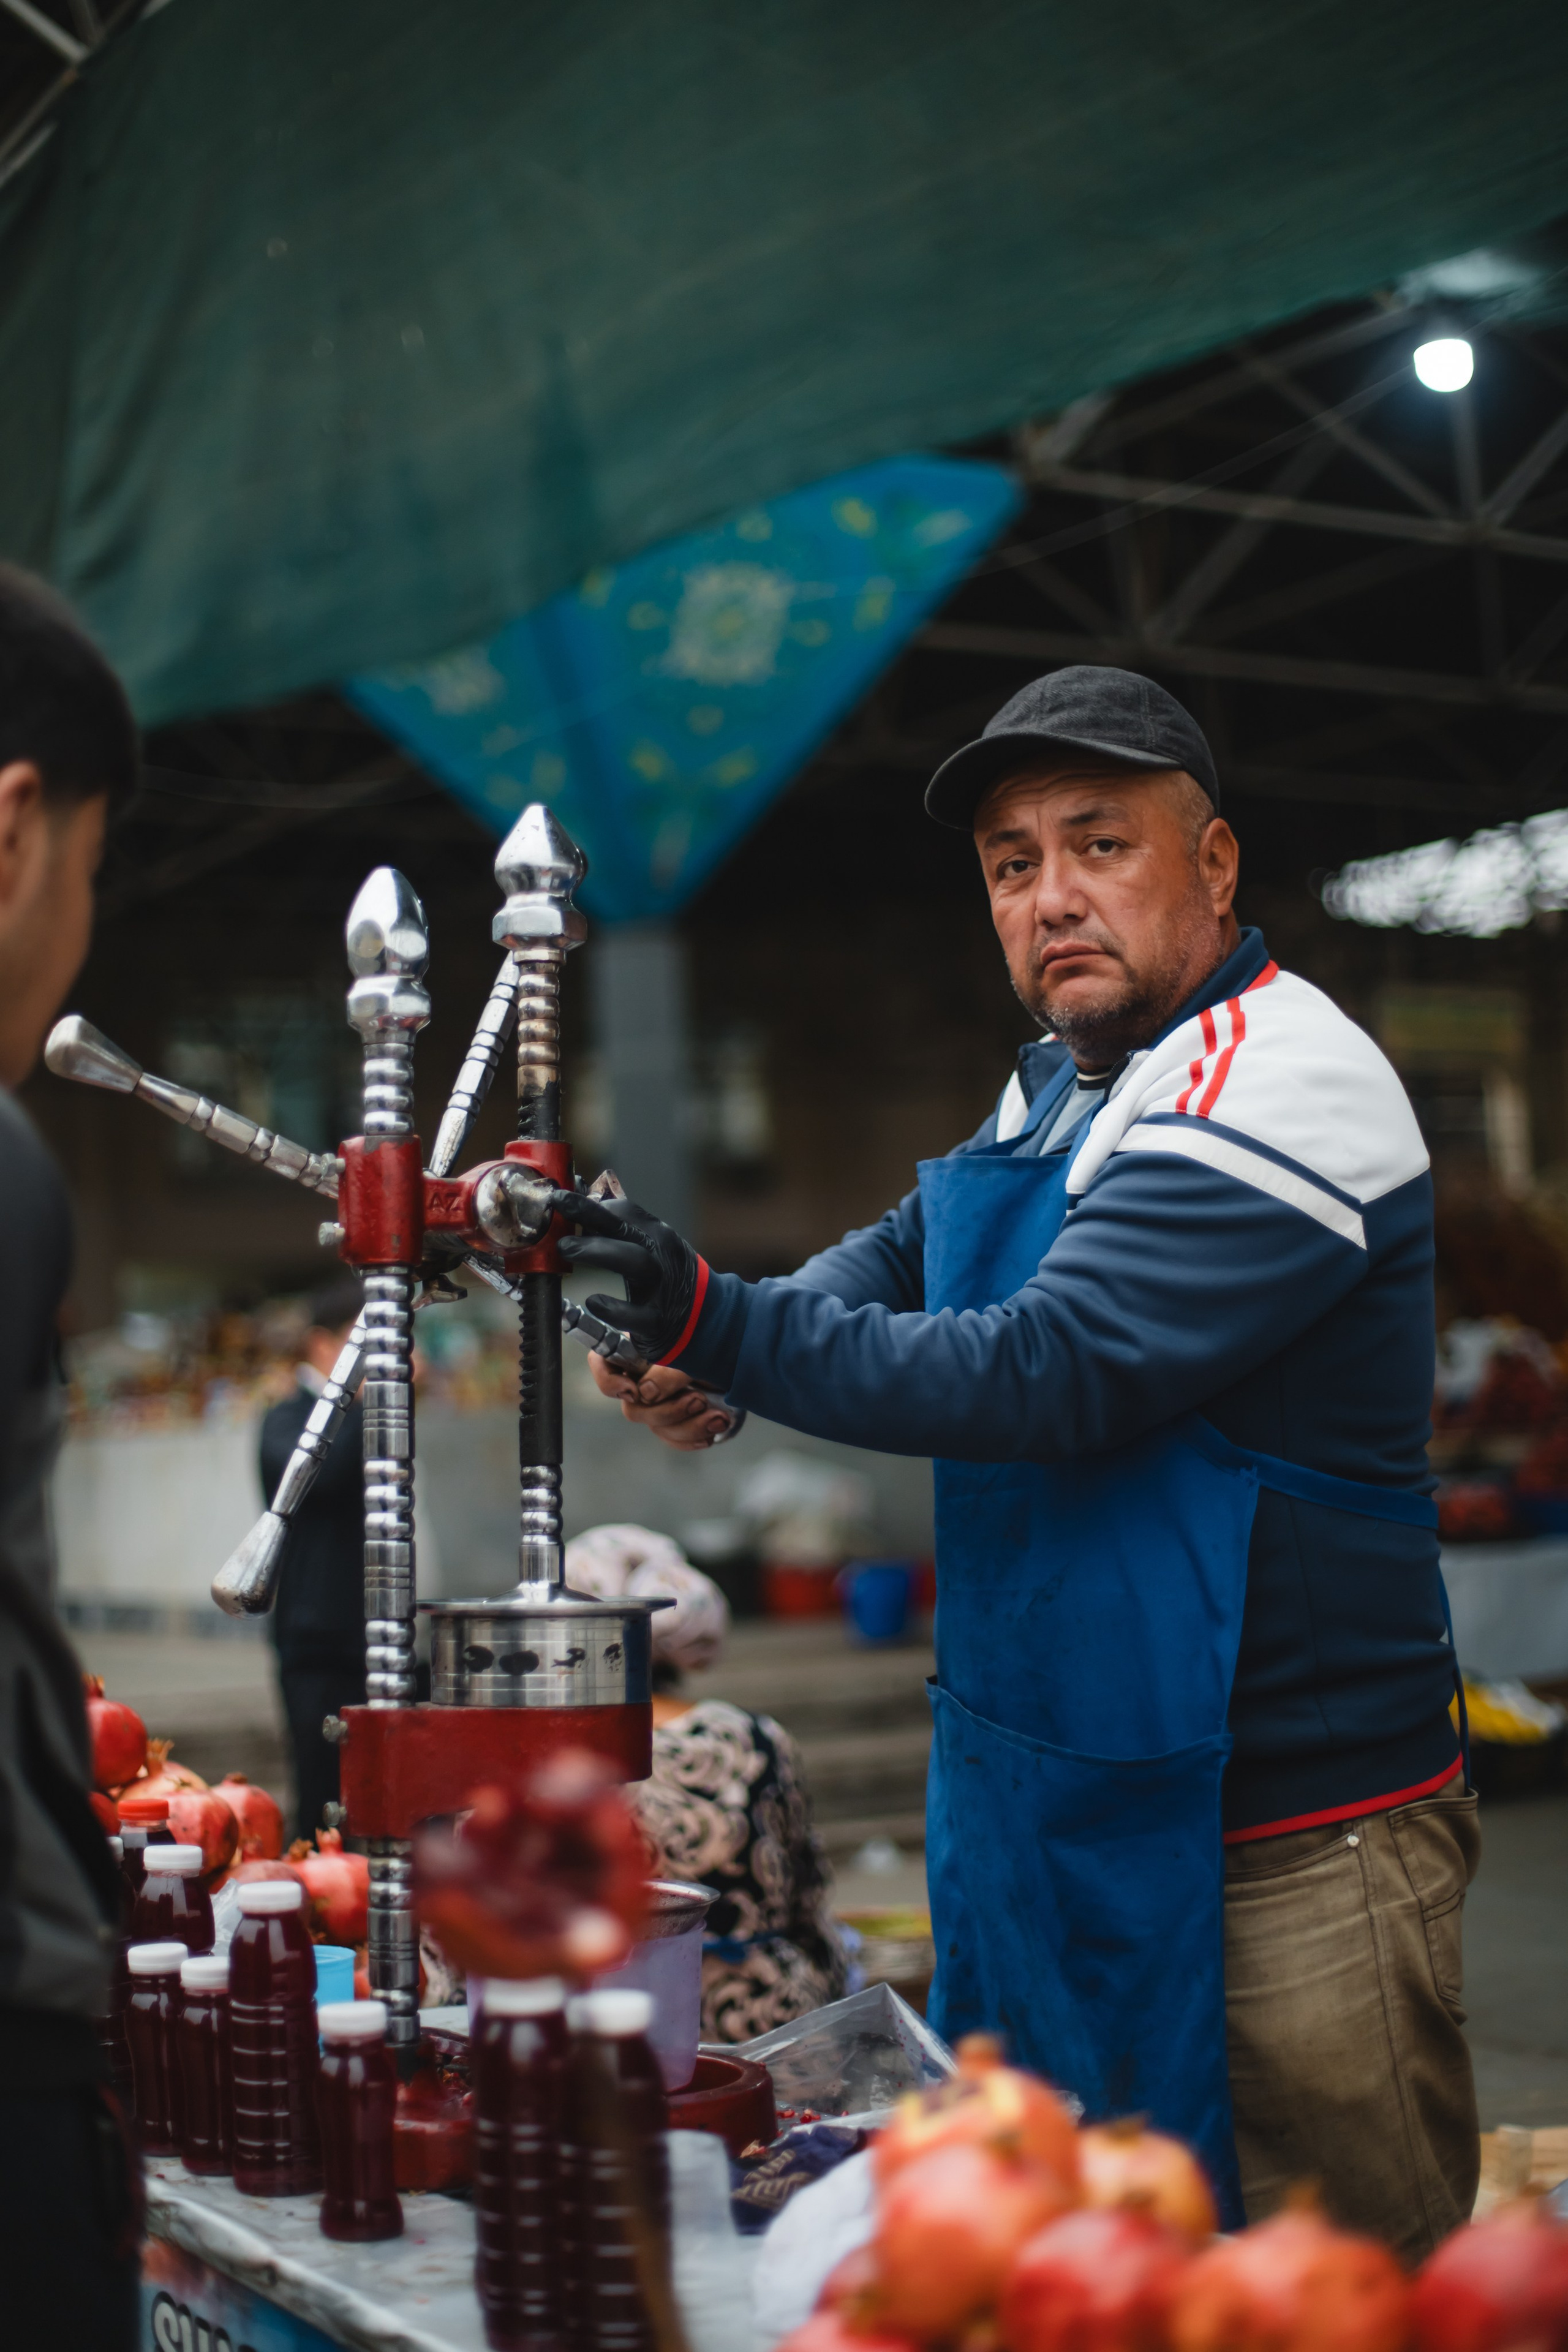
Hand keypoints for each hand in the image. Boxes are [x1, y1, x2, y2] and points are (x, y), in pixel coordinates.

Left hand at [552, 1187, 701, 1363]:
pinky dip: (612, 1308)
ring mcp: (662, 1287)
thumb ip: (621, 1231)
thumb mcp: (653, 1248)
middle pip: (627, 1230)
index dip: (589, 1205)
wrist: (708, 1317)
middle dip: (591, 1219)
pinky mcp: (658, 1321)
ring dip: (598, 1252)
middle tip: (556, 1218)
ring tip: (565, 1249)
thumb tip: (582, 1204)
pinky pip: (635, 1314)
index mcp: (656, 1235)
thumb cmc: (667, 1277)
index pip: (624, 1212)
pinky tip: (592, 1302)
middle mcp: (661, 1256)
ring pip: (635, 1262)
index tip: (560, 1200)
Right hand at [586, 1350, 732, 1450]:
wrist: (746, 1359)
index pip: (601, 1362)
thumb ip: (666, 1369)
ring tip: (718, 1416)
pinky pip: (674, 1439)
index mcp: (638, 1351)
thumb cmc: (716, 1344)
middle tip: (698, 1400)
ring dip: (689, 1426)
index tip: (633, 1390)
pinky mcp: (677, 1421)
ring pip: (657, 1427)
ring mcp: (659, 1402)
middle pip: (633, 1407)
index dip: (609, 1381)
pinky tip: (714, 1428)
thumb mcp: (693, 1351)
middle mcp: (642, 1378)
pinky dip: (694, 1437)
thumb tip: (645, 1393)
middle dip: (667, 1411)